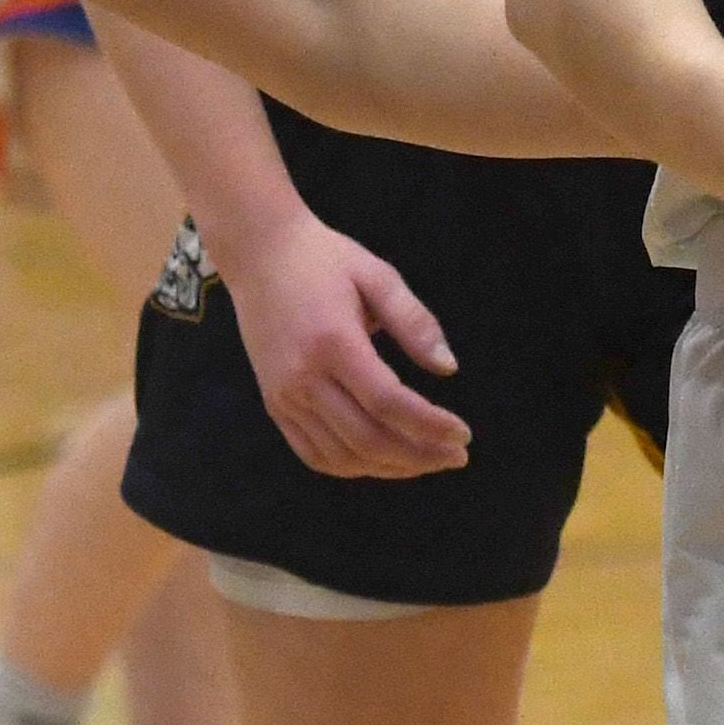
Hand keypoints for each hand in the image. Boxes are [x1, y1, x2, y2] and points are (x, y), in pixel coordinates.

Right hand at [211, 202, 470, 478]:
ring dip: (390, 468)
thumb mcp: (377, 275)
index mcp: (334, 342)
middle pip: (368, 438)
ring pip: (342, 456)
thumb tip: (449, 368)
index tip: (463, 434)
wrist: (260, 256)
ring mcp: (284, 397)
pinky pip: (314, 455)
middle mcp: (304, 378)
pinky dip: (353, 467)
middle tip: (456, 455)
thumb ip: (414, 321)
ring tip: (427, 460)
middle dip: (419, 455)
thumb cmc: (324, 260)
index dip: (430, 426)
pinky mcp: (274, 405)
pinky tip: (383, 461)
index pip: (388, 402)